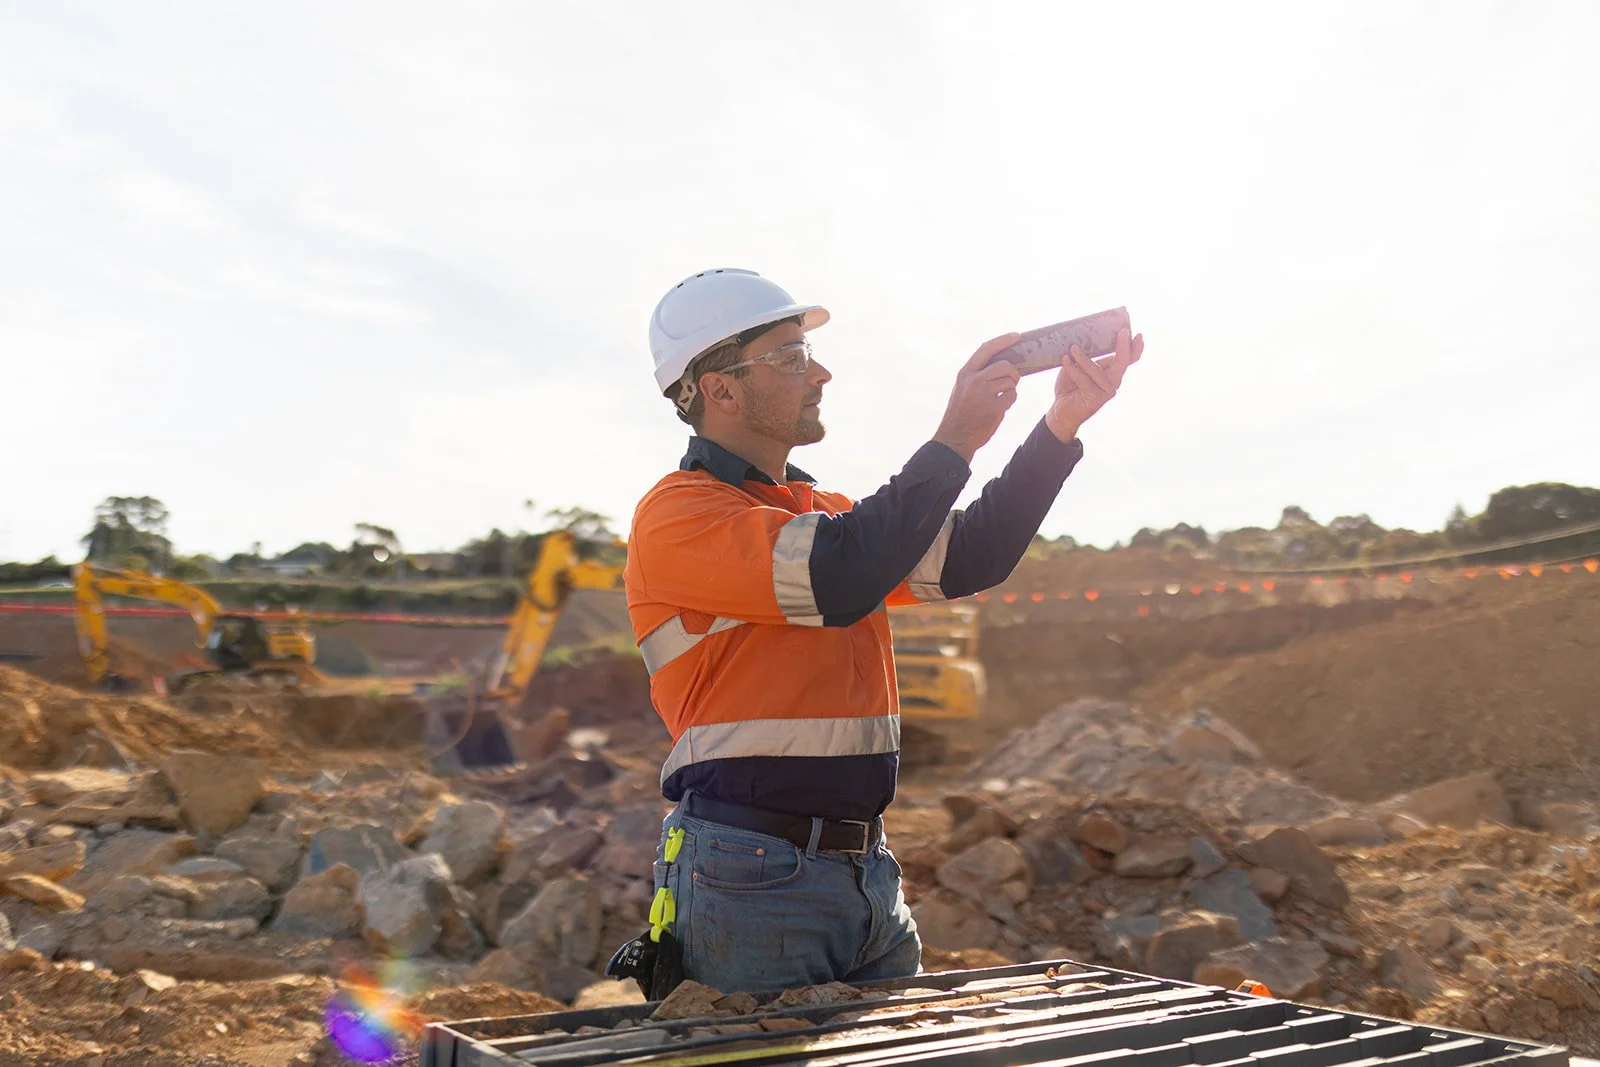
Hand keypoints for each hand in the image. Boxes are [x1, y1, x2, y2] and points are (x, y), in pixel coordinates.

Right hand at [933, 333, 1022, 462]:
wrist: (954, 438)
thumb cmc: (961, 413)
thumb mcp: (962, 388)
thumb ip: (977, 375)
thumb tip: (1003, 365)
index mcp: (965, 373)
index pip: (986, 349)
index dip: (1003, 340)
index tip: (1016, 335)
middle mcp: (973, 380)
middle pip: (1004, 365)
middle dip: (1013, 372)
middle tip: (1012, 380)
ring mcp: (983, 393)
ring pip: (1010, 382)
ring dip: (1010, 390)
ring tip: (999, 398)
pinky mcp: (993, 407)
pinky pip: (1011, 396)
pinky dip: (1010, 400)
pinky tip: (1000, 407)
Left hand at [1045, 326, 1142, 442]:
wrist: (1061, 410)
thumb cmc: (1070, 386)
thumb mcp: (1078, 366)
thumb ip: (1086, 356)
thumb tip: (1084, 341)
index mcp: (1112, 372)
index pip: (1128, 360)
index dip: (1134, 348)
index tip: (1137, 335)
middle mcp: (1112, 382)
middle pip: (1122, 363)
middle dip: (1124, 347)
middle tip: (1123, 332)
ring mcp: (1106, 392)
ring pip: (1097, 370)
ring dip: (1083, 358)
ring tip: (1073, 348)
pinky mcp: (1095, 399)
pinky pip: (1084, 380)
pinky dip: (1073, 369)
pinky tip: (1065, 359)